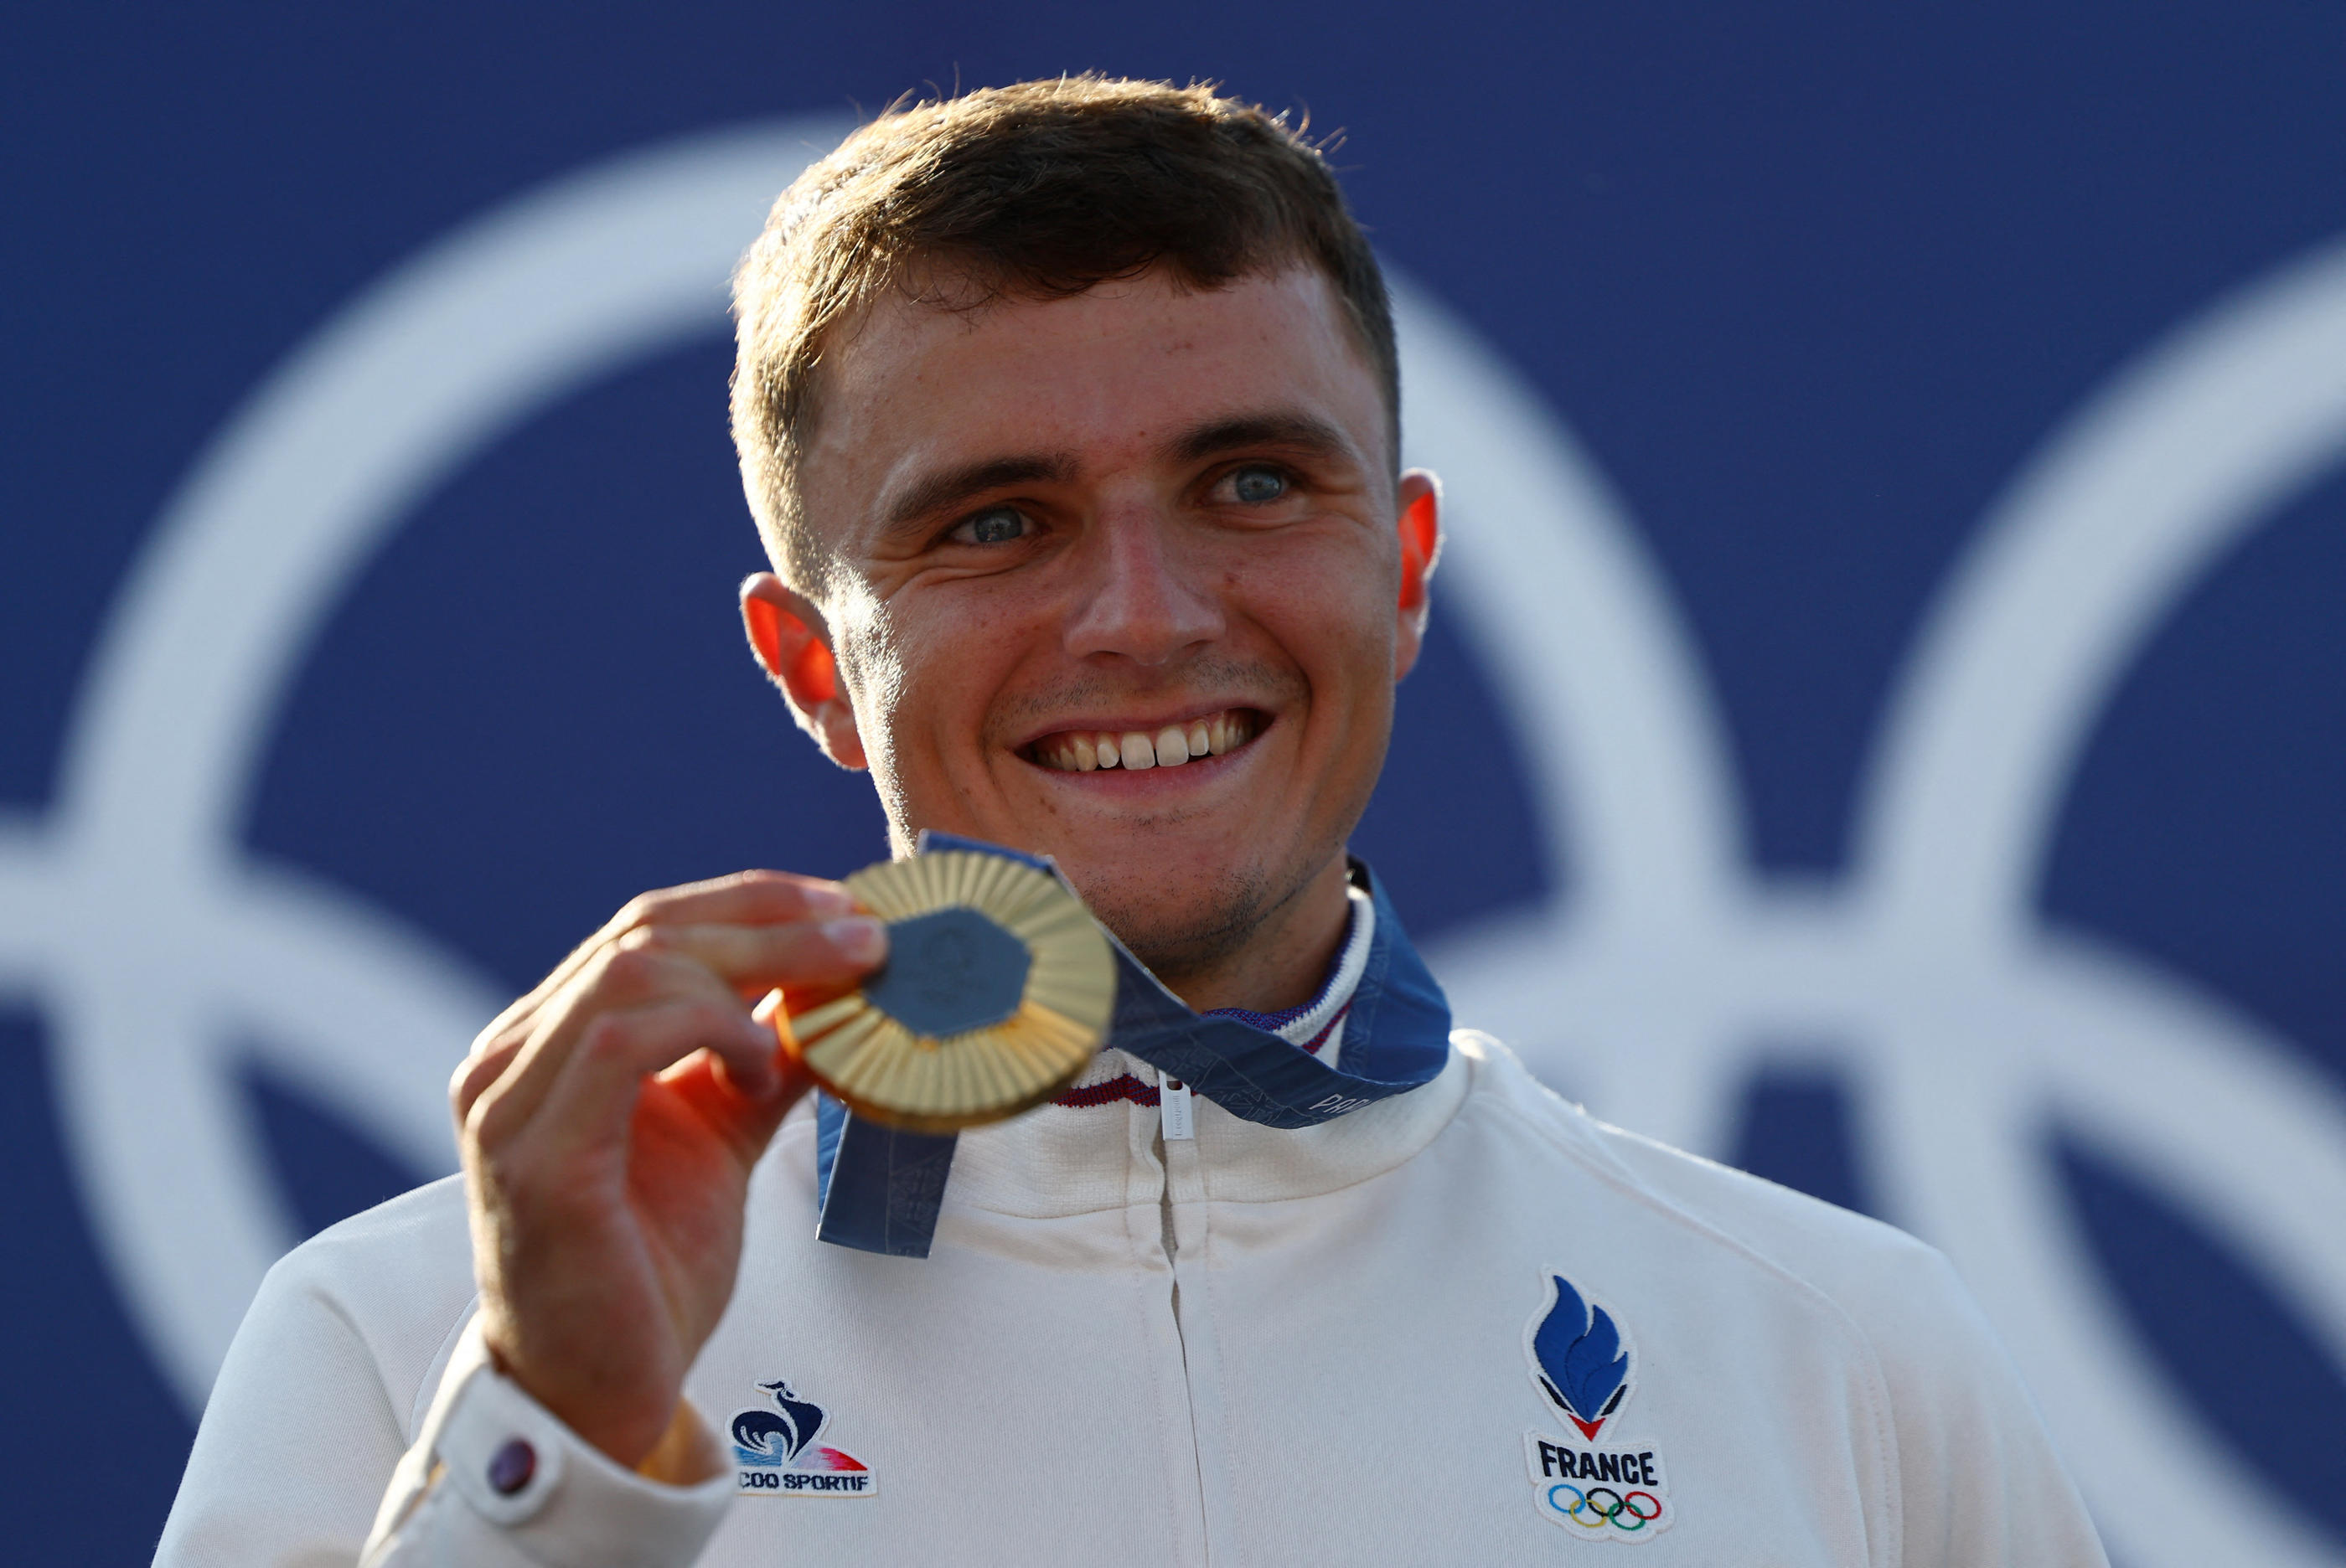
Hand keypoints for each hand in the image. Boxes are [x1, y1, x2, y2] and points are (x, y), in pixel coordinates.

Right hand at [449, 871, 886, 1471]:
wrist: (597, 1393)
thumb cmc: (647, 1267)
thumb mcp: (721, 1137)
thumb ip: (762, 1061)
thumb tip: (839, 995)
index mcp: (548, 1041)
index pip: (648, 926)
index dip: (753, 904)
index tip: (845, 909)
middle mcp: (512, 1057)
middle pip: (647, 932)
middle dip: (773, 923)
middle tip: (867, 938)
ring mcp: (510, 1102)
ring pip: (634, 970)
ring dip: (752, 972)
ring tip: (822, 1014)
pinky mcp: (535, 1156)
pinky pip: (623, 1041)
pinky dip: (710, 1031)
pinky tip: (761, 1070)